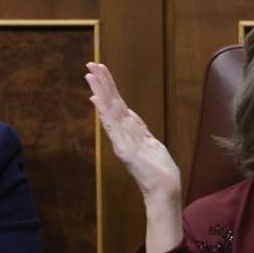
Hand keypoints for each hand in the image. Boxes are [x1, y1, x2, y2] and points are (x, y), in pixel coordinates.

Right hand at [85, 62, 183, 252]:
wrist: (163, 188)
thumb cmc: (159, 168)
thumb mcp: (150, 141)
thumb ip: (139, 127)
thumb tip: (129, 113)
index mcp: (129, 130)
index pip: (117, 104)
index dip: (109, 88)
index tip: (100, 71)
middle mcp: (122, 133)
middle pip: (110, 103)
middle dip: (102, 83)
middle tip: (90, 64)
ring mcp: (121, 140)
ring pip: (108, 110)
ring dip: (100, 91)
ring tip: (90, 74)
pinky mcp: (124, 148)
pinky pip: (112, 126)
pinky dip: (104, 111)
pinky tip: (96, 98)